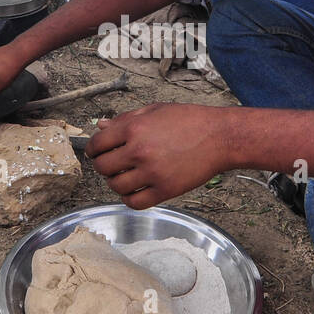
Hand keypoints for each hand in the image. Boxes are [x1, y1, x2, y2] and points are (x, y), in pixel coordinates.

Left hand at [86, 103, 231, 208]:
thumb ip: (125, 119)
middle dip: (103, 166)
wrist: (220, 137)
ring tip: (125, 176)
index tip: (97, 152)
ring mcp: (152, 173)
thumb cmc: (189, 120)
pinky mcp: (165, 190)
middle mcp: (139, 151)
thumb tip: (101, 126)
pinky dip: (129, 199)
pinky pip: (134, 202)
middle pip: (103, 167)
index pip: (97, 144)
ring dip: (116, 182)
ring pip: (116, 186)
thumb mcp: (154, 111)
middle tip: (112, 164)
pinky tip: (134, 190)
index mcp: (134, 128)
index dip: (93, 149)